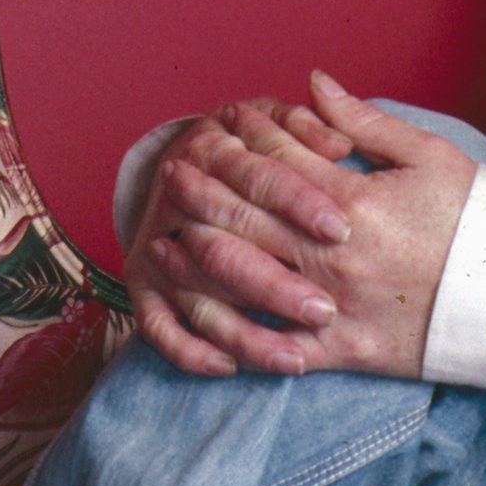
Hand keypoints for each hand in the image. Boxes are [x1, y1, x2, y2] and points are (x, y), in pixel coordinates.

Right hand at [125, 96, 354, 375]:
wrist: (182, 163)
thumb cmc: (252, 145)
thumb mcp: (277, 119)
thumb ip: (309, 126)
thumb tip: (341, 145)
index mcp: (212, 149)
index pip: (257, 177)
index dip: (298, 202)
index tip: (341, 230)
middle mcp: (175, 199)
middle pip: (224, 248)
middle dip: (276, 284)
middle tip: (326, 311)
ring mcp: (156, 247)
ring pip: (198, 297)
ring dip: (245, 333)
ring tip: (295, 359)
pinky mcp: (144, 287)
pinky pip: (158, 328)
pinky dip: (190, 351)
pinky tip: (231, 367)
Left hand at [133, 75, 478, 379]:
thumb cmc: (479, 221)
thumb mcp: (429, 156)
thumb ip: (364, 122)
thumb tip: (313, 83)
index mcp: (356, 200)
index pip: (278, 162)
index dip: (241, 140)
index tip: (216, 125)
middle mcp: (335, 252)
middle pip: (247, 216)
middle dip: (204, 193)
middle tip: (170, 177)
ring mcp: (336, 304)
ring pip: (248, 281)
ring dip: (201, 261)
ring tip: (167, 245)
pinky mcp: (344, 350)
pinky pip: (276, 349)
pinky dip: (236, 338)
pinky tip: (206, 324)